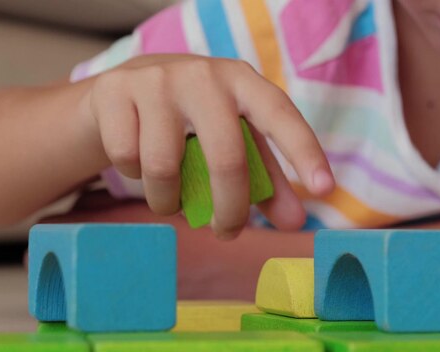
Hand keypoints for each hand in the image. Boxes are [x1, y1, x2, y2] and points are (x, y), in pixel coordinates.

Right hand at [80, 54, 334, 238]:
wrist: (125, 90)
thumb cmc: (191, 123)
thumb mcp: (231, 141)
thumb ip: (265, 179)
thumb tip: (295, 222)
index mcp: (242, 82)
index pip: (280, 114)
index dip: (304, 151)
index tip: (325, 189)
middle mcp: (203, 75)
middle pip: (224, 156)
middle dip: (229, 208)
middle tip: (226, 232)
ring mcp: (156, 80)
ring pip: (163, 167)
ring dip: (167, 201)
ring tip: (168, 197)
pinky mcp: (114, 91)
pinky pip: (126, 160)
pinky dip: (133, 177)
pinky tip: (135, 161)